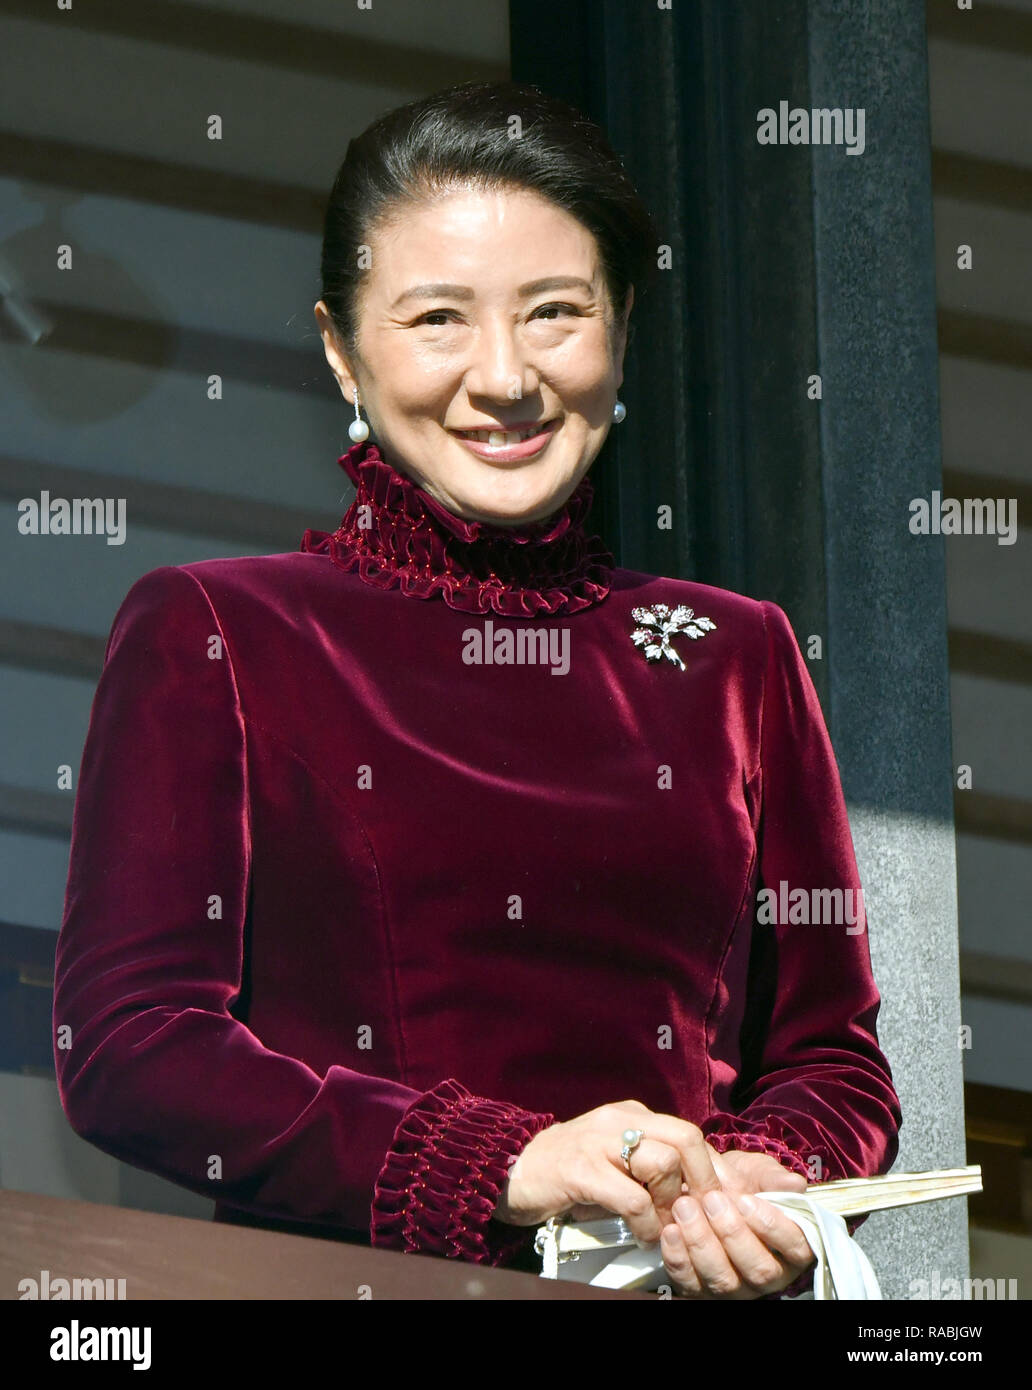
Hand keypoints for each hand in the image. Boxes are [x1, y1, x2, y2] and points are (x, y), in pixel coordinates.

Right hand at [494, 1100, 725, 1246]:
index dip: (714, 1170)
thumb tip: (697, 1193)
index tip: (726, 1202)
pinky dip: (646, 1223)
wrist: (510, 1169)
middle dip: (703, 1182)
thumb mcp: (613, 1159)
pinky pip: (631, 1197)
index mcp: (631, 1115)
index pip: (688, 1134)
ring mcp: (599, 1142)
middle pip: (685, 1139)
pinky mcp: (581, 1169)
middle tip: (702, 1215)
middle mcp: (619, 1121)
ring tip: (665, 1227)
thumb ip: (649, 1167)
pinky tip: (642, 1235)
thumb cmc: (567, 1171)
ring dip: (671, 1206)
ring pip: (662, 1165)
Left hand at [659, 1150, 815, 1298]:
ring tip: (684, 1207)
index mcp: (792, 1248)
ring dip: (702, 1243)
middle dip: (732, 1233)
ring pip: (724, 1280)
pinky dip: (678, 1258)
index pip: (795, 1246)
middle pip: (759, 1269)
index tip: (745, 1200)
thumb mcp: (758, 1173)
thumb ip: (773, 1178)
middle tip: (711, 1199)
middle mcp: (769, 1275)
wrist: (705, 1188)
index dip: (771, 1226)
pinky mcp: (703, 1291)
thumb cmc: (741, 1183)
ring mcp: (736, 1287)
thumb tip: (795, 1184)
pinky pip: (691, 1284)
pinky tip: (670, 1230)